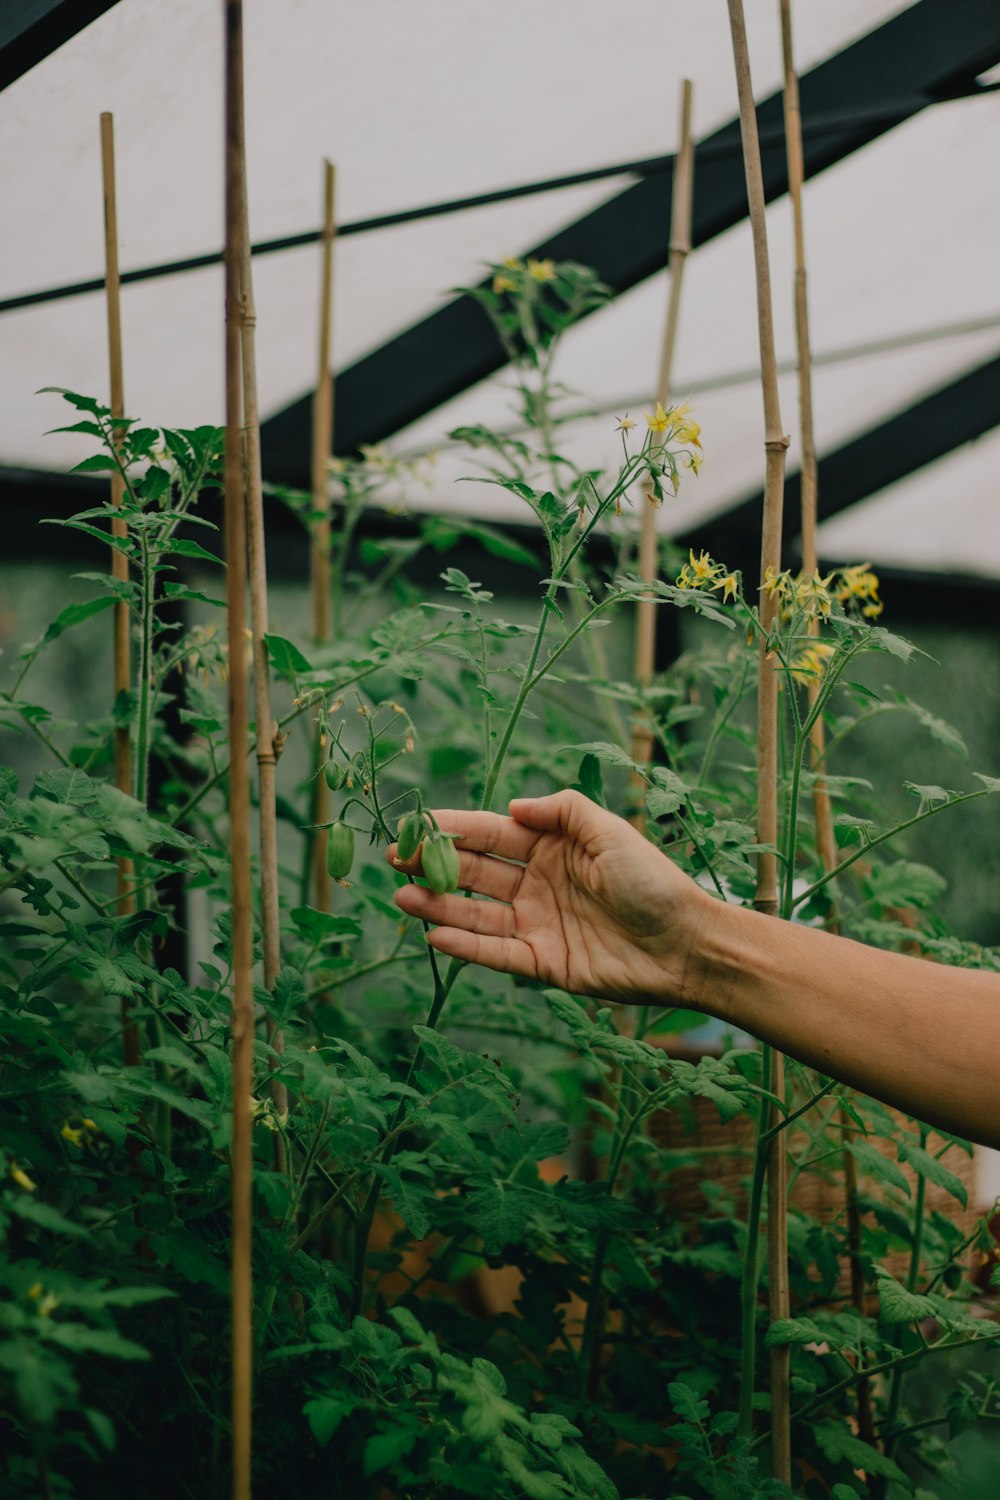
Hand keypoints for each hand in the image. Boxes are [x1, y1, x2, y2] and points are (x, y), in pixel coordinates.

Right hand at [387, 789, 712, 1006]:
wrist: (687, 944)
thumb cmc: (654, 882)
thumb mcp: (610, 831)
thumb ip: (562, 810)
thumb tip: (513, 807)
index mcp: (553, 848)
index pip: (492, 834)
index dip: (454, 828)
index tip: (416, 824)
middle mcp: (538, 884)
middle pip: (476, 873)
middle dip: (435, 865)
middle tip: (394, 860)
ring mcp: (538, 924)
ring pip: (477, 913)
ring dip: (439, 904)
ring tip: (403, 896)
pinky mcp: (543, 963)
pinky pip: (496, 953)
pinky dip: (466, 945)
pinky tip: (435, 933)